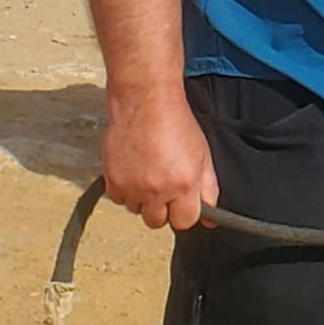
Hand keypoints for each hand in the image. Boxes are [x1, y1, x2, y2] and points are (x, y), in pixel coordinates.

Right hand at [101, 89, 218, 230]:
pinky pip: (118, 199)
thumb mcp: (202, 155)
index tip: (183, 201)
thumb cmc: (176, 123)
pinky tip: (133, 169)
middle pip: (158, 222)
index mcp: (183, 184)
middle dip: (162, 208)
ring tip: (148, 171)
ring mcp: (132, 187)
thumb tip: (211, 219)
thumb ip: (208, 188)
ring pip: (137, 210)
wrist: (146, 102)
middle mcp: (157, 190)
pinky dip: (125, 189)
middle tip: (164, 185)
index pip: (185, 222)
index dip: (184, 212)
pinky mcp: (112, 181)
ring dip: (142, 198)